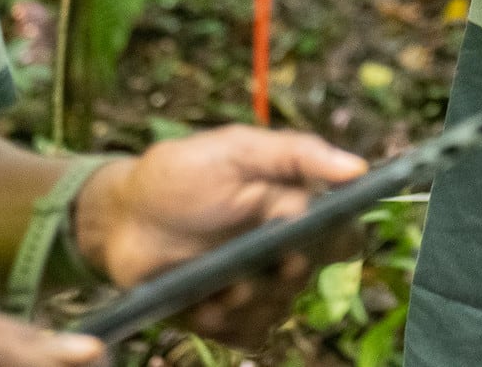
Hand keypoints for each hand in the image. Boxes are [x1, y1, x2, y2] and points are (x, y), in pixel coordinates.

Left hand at [75, 126, 367, 349]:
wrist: (123, 215)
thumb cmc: (180, 174)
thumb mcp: (237, 149)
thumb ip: (297, 154)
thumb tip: (357, 168)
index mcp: (293, 209)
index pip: (344, 233)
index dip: (341, 239)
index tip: (315, 234)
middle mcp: (281, 251)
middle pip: (310, 276)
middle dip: (288, 271)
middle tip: (270, 257)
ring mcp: (254, 287)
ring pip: (280, 309)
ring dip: (253, 298)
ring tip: (221, 282)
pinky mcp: (226, 317)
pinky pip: (248, 333)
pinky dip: (229, 323)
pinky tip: (203, 302)